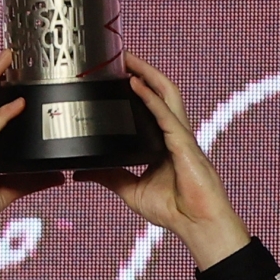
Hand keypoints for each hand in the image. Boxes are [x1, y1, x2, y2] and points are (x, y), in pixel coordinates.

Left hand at [74, 53, 249, 269]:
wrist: (197, 226)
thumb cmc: (174, 210)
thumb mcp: (130, 190)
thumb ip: (109, 178)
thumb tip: (81, 172)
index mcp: (163, 142)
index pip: (150, 105)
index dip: (137, 86)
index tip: (117, 72)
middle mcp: (174, 134)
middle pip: (160, 91)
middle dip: (142, 69)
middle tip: (120, 54)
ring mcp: (182, 137)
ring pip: (166, 94)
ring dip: (147, 73)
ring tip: (127, 58)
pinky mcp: (184, 145)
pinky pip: (166, 115)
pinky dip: (150, 98)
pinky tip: (136, 84)